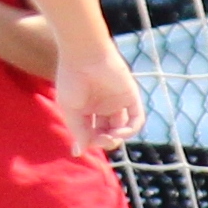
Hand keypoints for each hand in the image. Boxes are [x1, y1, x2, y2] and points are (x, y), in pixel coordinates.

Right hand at [57, 37, 142, 151]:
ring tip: (110, 136)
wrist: (85, 55)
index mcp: (88, 108)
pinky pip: (137, 118)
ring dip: (118, 138)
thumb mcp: (71, 110)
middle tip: (101, 140)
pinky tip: (120, 132)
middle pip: (108, 132)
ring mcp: (118, 101)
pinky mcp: (131, 96)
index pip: (93, 132)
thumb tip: (80, 152)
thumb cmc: (72, 79)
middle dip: (105, 141)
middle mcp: (104, 106)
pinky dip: (131, 130)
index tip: (82, 146)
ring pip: (124, 128)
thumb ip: (78, 131)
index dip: (90, 141)